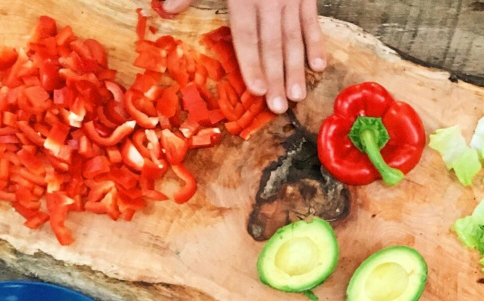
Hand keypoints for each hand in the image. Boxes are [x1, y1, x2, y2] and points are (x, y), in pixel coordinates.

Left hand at [162, 0, 325, 113]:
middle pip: (272, 44)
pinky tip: (318, 65)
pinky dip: (316, 43)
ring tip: (297, 95)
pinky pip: (312, 22)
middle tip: (279, 106)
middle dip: (276, 77)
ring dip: (297, 69)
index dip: (251, 63)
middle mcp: (269, 0)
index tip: (255, 90)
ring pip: (294, 38)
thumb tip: (165, 9)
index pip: (247, 35)